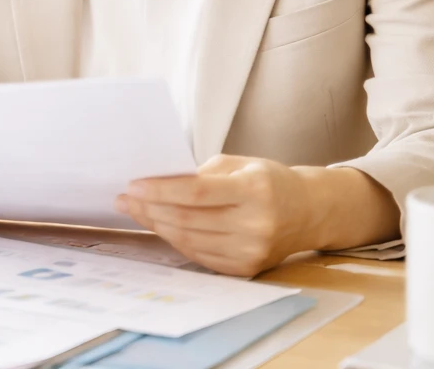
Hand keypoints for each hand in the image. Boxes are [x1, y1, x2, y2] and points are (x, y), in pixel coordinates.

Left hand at [117, 154, 321, 276]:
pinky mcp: (245, 269)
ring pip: (189, 240)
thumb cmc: (268, 181)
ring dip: (157, 225)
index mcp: (255, 191)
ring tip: (136, 211)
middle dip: (150, 209)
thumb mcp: (240, 164)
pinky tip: (160, 226)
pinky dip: (175, 240)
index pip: (197, 193)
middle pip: (188, 220)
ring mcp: (251, 251)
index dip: (161, 190)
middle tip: (125, 198)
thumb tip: (157, 183)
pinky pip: (198, 256)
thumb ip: (202, 174)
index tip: (133, 185)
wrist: (307, 212)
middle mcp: (255, 225)